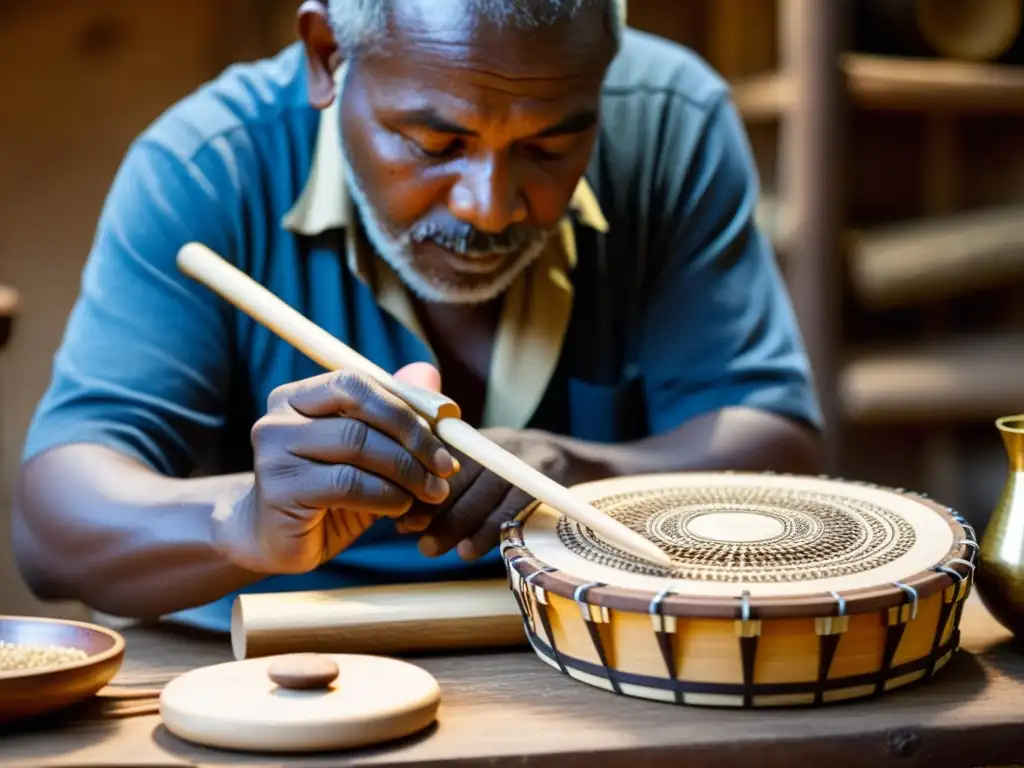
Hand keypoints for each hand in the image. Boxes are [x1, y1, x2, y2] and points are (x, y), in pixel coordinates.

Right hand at [213, 363, 457, 573]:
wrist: (277, 540)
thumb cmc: (329, 492)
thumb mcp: (367, 451)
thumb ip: (393, 413)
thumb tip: (427, 371)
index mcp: (298, 397)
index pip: (356, 382)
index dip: (405, 406)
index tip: (443, 433)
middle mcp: (279, 418)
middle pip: (359, 413)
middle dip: (412, 439)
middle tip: (445, 467)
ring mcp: (274, 454)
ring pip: (357, 447)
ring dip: (406, 471)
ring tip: (430, 492)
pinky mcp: (280, 491)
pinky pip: (348, 484)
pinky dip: (386, 496)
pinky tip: (400, 508)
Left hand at [397, 428, 567, 560]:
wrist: (574, 460)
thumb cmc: (514, 471)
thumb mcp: (483, 464)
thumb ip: (447, 490)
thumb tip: (402, 523)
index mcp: (479, 438)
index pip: (443, 462)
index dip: (420, 491)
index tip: (401, 519)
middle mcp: (499, 443)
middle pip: (461, 477)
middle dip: (433, 510)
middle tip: (413, 538)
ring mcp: (524, 460)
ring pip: (484, 493)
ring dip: (455, 524)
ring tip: (431, 549)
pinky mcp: (545, 481)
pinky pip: (513, 509)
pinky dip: (489, 532)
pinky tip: (468, 551)